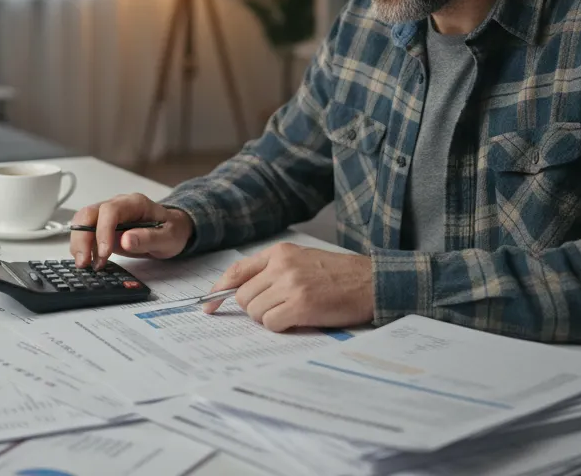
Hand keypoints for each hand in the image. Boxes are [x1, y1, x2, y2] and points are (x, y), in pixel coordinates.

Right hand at [69, 193, 193, 268]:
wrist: (172, 230)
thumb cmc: (172, 230)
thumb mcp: (168, 237)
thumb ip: (148, 238)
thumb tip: (126, 240)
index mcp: (134, 203)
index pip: (110, 211)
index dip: (103, 231)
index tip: (104, 253)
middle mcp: (117, 205)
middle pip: (89, 214)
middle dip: (82, 238)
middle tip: (84, 262)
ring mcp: (108, 216)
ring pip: (82, 222)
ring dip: (79, 243)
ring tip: (85, 264)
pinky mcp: (102, 227)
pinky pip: (85, 232)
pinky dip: (82, 246)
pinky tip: (88, 260)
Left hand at [203, 242, 373, 331]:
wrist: (371, 282)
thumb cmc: (339, 275)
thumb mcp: (302, 260)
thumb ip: (273, 271)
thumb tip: (241, 293)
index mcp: (280, 253)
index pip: (237, 271)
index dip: (218, 291)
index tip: (209, 307)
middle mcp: (281, 266)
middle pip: (243, 296)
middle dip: (254, 309)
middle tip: (278, 311)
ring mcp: (291, 284)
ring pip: (254, 312)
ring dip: (269, 318)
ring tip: (292, 313)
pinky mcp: (301, 305)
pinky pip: (271, 323)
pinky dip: (280, 327)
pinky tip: (298, 320)